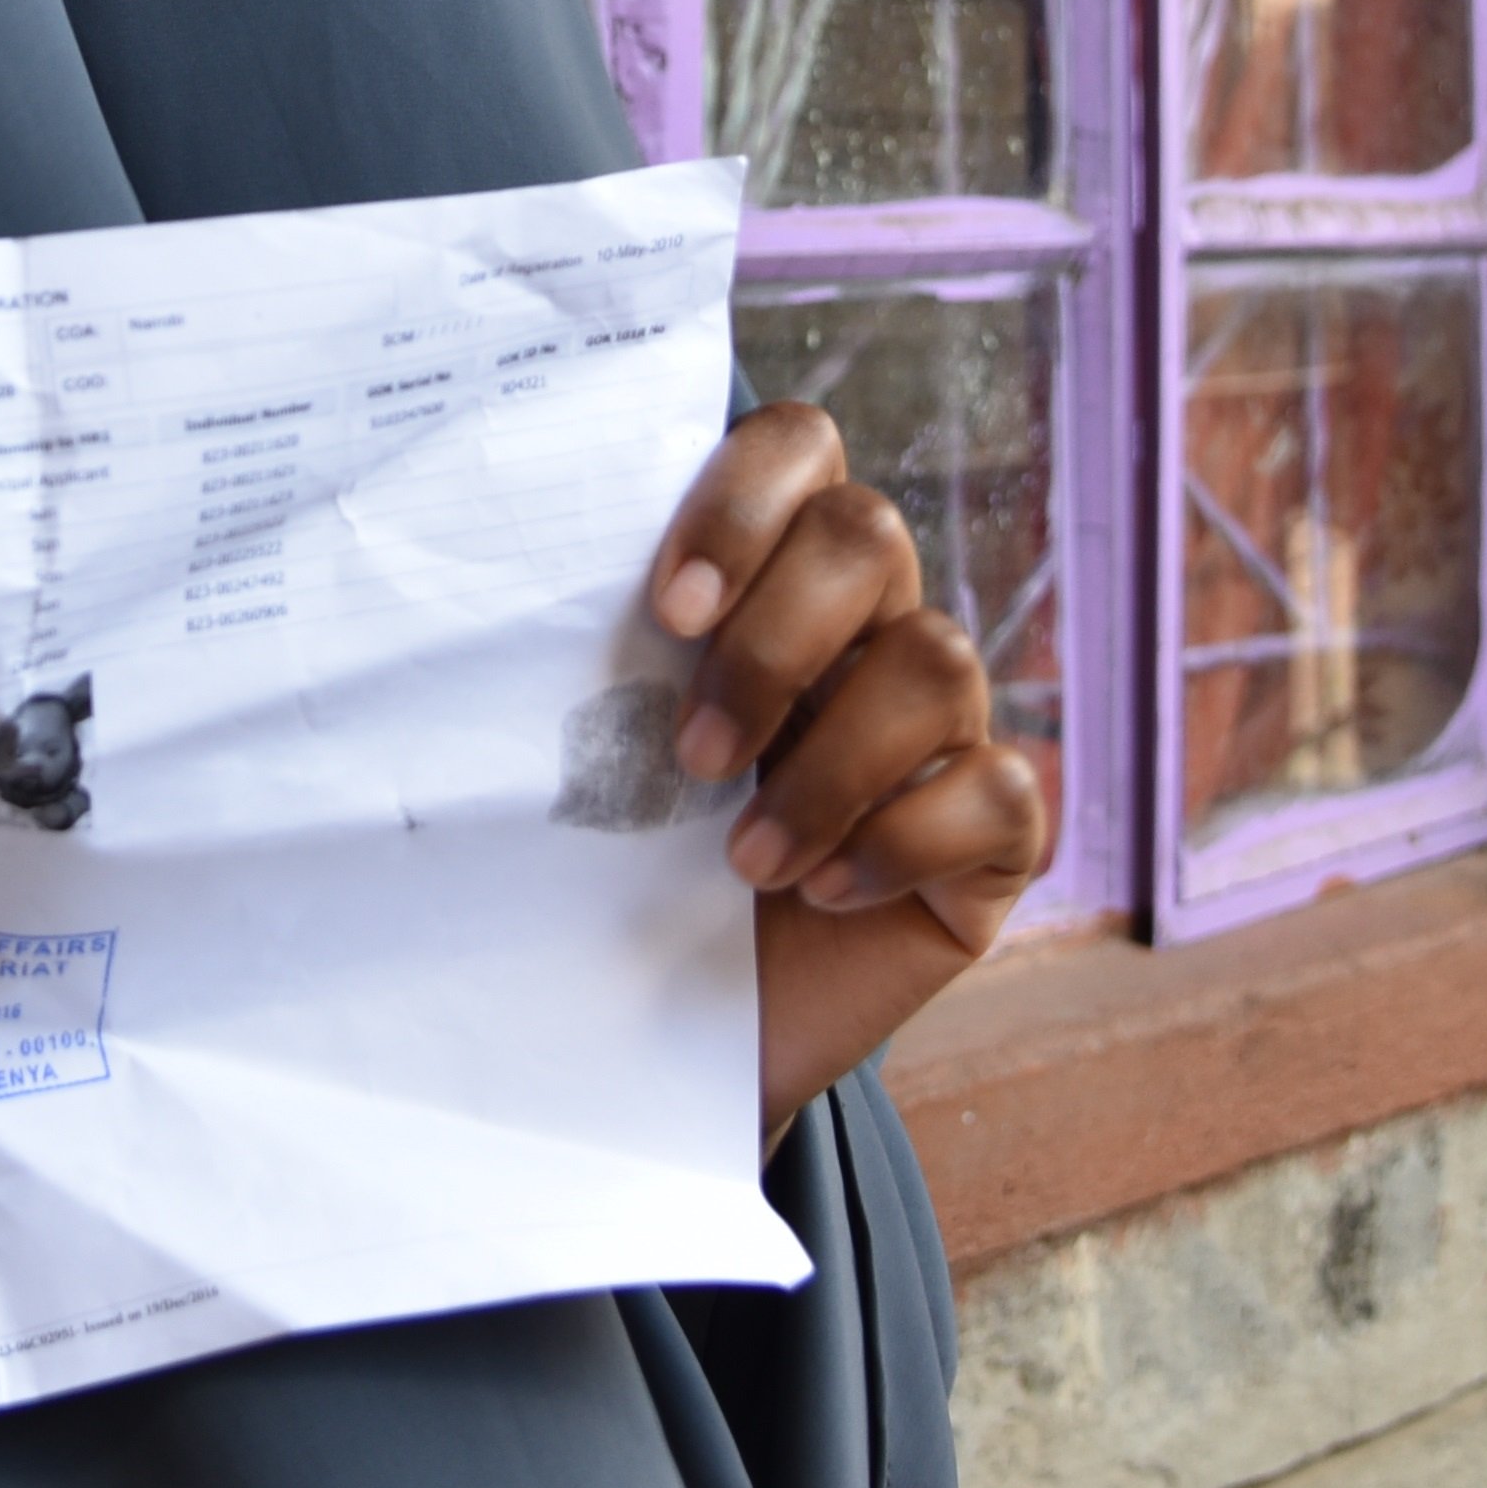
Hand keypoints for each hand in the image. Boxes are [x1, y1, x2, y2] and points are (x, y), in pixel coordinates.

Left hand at [646, 405, 1054, 1134]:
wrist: (658, 1041)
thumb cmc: (612, 878)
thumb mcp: (583, 760)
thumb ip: (583, 665)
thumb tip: (488, 597)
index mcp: (765, 579)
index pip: (798, 446)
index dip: (743, 502)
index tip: (667, 610)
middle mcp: (865, 629)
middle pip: (870, 534)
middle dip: (775, 645)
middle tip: (694, 760)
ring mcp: (942, 729)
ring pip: (939, 660)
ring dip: (827, 769)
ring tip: (743, 863)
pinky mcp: (993, 836)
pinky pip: (998, 789)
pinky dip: (902, 841)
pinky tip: (827, 895)